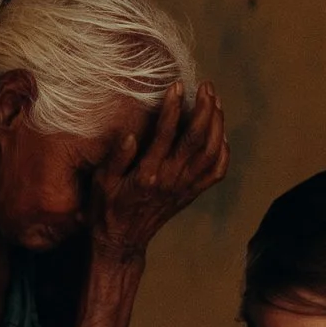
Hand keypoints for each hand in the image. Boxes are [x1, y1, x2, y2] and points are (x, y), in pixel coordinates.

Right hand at [85, 84, 228, 262]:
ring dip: (217, 124)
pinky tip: (222, 134)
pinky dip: (224, 152)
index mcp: (147, 174)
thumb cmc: (107, 208)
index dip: (173, 107)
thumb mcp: (101, 182)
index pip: (165, 134)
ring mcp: (184, 188)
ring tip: (215, 101)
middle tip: (206, 86)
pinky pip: (216, 173)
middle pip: (197, 139)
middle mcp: (171, 180)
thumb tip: (130, 134)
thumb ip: (116, 158)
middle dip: (204, 109)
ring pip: (211, 152)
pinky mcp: (191, 194)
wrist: (122, 241)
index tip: (177, 85)